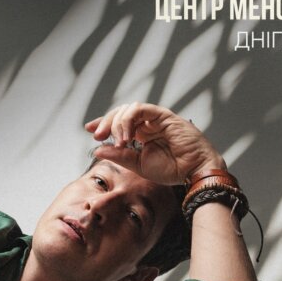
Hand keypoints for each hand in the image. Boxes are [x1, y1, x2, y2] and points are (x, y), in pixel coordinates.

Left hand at [85, 102, 225, 184]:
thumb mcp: (138, 165)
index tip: (90, 130)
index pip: (119, 124)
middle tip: (97, 135)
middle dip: (106, 122)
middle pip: (120, 114)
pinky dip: (129, 120)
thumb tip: (98, 150)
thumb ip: (120, 157)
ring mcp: (155, 118)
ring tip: (118, 142)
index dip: (103, 124)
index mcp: (142, 135)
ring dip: (118, 123)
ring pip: (129, 109)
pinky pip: (140, 109)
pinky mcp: (162, 115)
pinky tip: (126, 136)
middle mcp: (147, 124)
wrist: (192, 171)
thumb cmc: (172, 170)